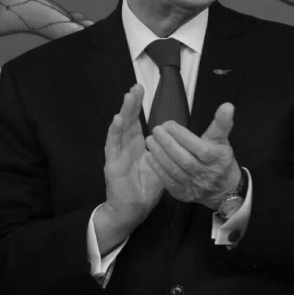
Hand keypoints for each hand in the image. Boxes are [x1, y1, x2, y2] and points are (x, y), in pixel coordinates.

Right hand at [99, 85, 163, 240]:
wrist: (134, 207)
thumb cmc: (148, 186)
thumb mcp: (163, 163)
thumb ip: (168, 148)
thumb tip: (181, 135)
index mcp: (137, 145)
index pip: (137, 121)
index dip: (137, 106)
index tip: (141, 88)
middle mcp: (126, 146)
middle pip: (128, 121)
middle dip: (131, 104)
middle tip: (136, 86)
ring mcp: (117, 154)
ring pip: (119, 129)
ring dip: (123, 112)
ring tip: (128, 97)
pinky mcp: (112, 164)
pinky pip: (113, 145)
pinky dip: (114, 132)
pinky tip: (117, 119)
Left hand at [145, 103, 241, 210]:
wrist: (224, 190)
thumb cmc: (221, 160)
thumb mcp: (223, 140)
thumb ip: (222, 123)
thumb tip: (227, 105)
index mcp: (218, 159)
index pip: (198, 147)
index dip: (182, 136)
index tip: (169, 124)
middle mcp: (207, 174)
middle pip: (184, 159)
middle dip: (168, 144)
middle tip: (156, 130)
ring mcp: (194, 186)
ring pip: (175, 170)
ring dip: (160, 154)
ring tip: (150, 140)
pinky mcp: (183, 194)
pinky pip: (169, 181)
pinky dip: (158, 169)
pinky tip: (150, 157)